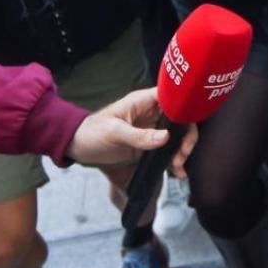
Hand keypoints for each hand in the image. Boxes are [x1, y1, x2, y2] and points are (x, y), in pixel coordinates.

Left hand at [65, 88, 198, 170]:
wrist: (78, 147)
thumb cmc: (91, 132)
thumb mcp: (114, 132)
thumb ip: (139, 135)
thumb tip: (166, 138)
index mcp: (143, 101)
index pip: (173, 96)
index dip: (185, 107)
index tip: (189, 125)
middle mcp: (151, 113)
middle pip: (181, 117)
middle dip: (187, 136)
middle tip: (183, 153)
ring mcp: (152, 129)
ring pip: (178, 135)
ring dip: (182, 150)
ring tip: (178, 165)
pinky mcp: (149, 144)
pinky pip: (168, 149)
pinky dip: (175, 159)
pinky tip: (177, 171)